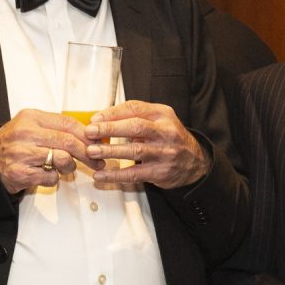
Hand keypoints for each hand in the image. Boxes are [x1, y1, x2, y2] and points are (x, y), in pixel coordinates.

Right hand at [0, 109, 91, 194]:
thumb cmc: (15, 144)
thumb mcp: (32, 126)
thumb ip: (57, 127)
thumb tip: (89, 133)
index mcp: (31, 118)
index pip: (67, 123)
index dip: (87, 134)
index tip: (97, 142)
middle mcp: (26, 134)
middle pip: (68, 142)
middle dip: (87, 153)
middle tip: (96, 160)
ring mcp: (23, 153)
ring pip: (63, 159)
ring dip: (70, 166)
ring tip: (66, 167)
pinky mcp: (22, 173)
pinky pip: (51, 177)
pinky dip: (54, 178)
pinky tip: (46, 174)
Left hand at [87, 101, 207, 190]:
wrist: (195, 162)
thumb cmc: (170, 138)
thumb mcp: (159, 120)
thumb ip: (136, 117)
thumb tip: (102, 119)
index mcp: (163, 115)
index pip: (136, 109)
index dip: (113, 113)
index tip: (95, 119)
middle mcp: (166, 132)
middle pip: (135, 127)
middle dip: (110, 129)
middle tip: (90, 132)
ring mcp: (164, 152)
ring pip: (134, 150)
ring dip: (110, 151)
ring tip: (91, 151)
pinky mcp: (161, 172)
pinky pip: (135, 174)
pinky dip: (115, 175)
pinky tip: (101, 175)